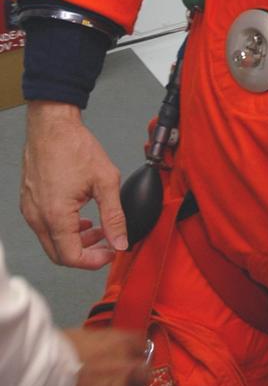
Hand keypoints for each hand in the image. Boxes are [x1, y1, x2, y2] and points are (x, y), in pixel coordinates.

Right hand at [22, 102, 128, 268]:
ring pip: (51, 242)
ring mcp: (30, 209)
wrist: (52, 124)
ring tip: (97, 229)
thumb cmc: (74, 145)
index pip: (72, 258)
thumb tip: (121, 241)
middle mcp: (38, 216)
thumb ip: (114, 216)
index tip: (111, 252)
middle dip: (86, 253)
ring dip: (75, 241)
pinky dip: (64, 229)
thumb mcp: (105, 181)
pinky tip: (80, 217)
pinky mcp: (29, 201)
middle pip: (59, 255)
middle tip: (106, 243)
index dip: (94, 261)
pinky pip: (45, 227)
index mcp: (55, 215)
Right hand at [48, 327, 148, 385]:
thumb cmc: (52, 352)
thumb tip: (97, 354)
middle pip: (143, 376)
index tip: (126, 359)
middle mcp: (125, 369)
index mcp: (119, 343)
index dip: (132, 354)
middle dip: (133, 381)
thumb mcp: (80, 338)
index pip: (140, 345)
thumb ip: (99, 347)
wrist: (37, 376)